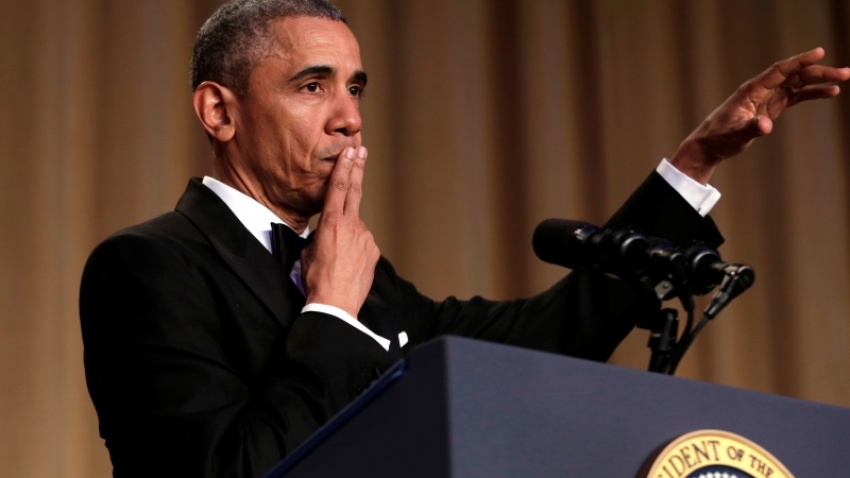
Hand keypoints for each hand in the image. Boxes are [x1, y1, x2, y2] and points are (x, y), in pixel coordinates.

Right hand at [300, 146, 379, 317]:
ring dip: (348, 233)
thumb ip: (318, 236)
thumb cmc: (316, 280)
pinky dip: (355, 248)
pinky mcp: (373, 251)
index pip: (338, 188)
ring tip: (338, 255)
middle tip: (361, 151)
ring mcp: (366, 238)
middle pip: (355, 192)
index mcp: (331, 223)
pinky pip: (363, 243)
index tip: (350, 152)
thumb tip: (324, 235)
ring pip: (356, 226)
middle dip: (357, 170)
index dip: (344, 167)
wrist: (336, 304)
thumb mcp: (307, 253)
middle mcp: (352, 227)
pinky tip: (347, 263)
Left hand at [671, 47, 849, 183]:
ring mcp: (766, 98)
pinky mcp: (770, 108)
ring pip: (796, 83)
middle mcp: (760, 90)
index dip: (799, 61)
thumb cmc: (718, 139)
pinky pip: (794, 96)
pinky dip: (811, 93)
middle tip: (844, 73)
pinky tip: (829, 92)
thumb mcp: (734, 136)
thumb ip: (751, 129)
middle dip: (818, 72)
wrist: (708, 146)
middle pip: (793, 75)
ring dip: (818, 81)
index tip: (819, 53)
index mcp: (751, 90)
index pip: (779, 71)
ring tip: (842, 80)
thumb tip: (766, 126)